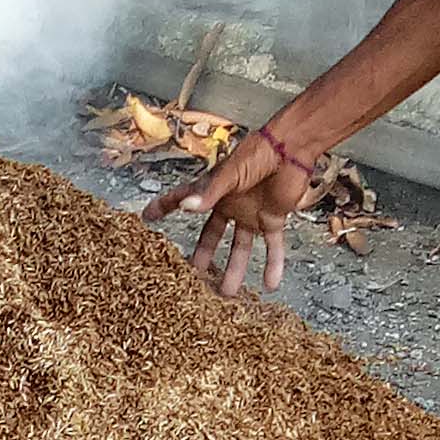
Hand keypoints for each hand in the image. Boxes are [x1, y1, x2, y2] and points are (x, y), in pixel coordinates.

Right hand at [150, 124, 314, 296]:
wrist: (292, 148)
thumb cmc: (259, 153)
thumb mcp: (230, 173)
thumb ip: (210, 193)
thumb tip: (186, 206)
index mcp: (214, 190)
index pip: (183, 199)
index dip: (164, 207)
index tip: (147, 217)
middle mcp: (230, 205)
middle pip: (212, 234)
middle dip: (203, 253)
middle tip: (194, 273)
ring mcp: (251, 214)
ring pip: (241, 247)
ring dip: (235, 269)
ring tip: (228, 292)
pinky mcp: (273, 219)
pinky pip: (272, 246)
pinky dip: (273, 265)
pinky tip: (270, 285)